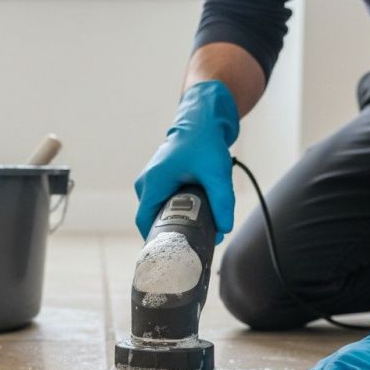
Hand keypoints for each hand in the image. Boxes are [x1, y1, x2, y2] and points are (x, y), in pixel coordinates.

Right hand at [134, 80, 238, 242]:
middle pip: (154, 219)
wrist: (201, 118)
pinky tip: (199, 213)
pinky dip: (181, 210)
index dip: (156, 239)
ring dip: (180, 220)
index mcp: (152, 183)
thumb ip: (222, 201)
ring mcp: (152, 183)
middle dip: (174, 231)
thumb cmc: (204, 140)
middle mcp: (147, 184)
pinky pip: (166, 203)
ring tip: (202, 224)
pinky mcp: (161, 182)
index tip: (174, 250)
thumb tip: (224, 229)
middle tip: (196, 240)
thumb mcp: (216, 171)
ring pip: (161, 212)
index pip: (145, 223)